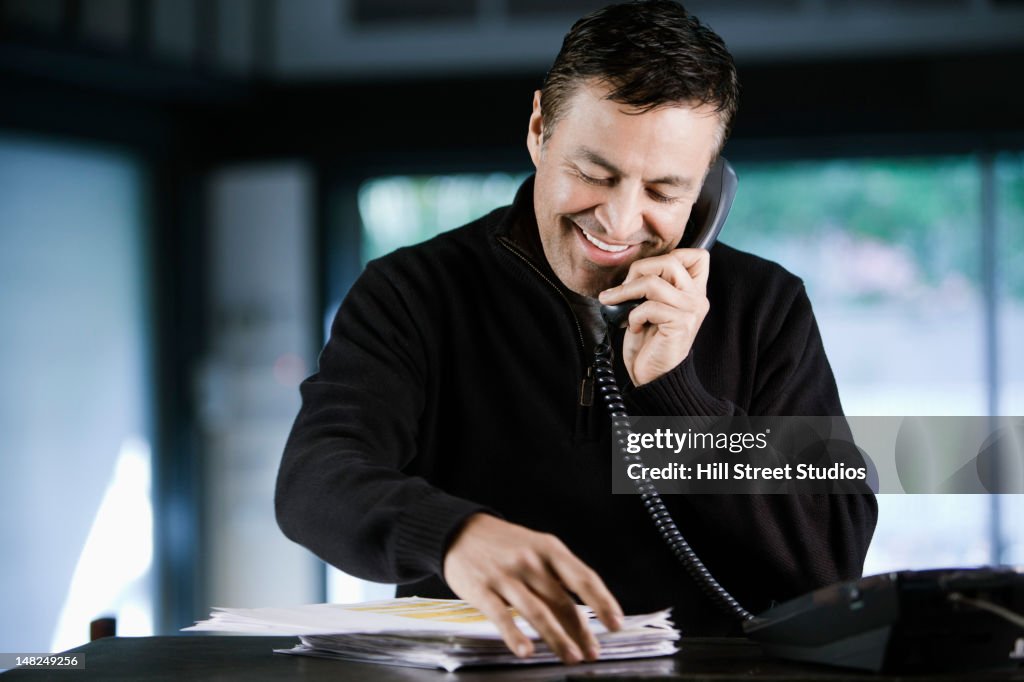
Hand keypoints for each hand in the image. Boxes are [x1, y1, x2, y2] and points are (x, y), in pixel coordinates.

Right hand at [442, 513, 622, 663]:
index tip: (616, 623)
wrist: (460, 532)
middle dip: (582, 631)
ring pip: (538, 612)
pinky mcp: (482, 589)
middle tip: (593, 652)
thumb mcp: (536, 547)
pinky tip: (527, 651)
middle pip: (563, 601)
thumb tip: (586, 608)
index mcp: (549, 549)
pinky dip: (516, 635)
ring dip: (557, 638)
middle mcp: (530, 561)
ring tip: (571, 656)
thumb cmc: (505, 545)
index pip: (584, 578)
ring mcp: (506, 575)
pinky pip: (502, 616)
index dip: (603, 602)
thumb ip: (558, 575)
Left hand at [598, 249, 709, 386]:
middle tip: (624, 287)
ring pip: (654, 282)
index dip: (671, 255)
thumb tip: (632, 269)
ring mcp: (690, 310)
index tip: (647, 273)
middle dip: (639, 269)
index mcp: (693, 291)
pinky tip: (634, 326)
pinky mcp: (680, 324)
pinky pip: (649, 306)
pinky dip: (633, 315)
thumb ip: (653, 285)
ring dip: (626, 291)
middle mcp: (697, 298)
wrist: (653, 376)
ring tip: (616, 302)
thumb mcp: (651, 306)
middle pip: (670, 261)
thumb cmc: (649, 342)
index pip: (698, 255)